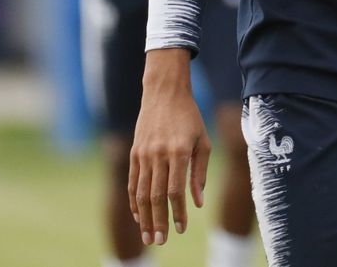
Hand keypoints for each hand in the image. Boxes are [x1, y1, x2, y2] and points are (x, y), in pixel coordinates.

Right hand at [128, 49, 210, 245]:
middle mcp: (158, 154)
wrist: (164, 93)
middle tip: (160, 242)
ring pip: (142, 192)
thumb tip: (197, 202)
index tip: (181, 229)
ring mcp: (143, 154)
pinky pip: (133, 182)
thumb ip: (200, 173)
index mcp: (178, 152)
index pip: (176, 190)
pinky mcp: (135, 153)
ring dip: (144, 217)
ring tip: (148, 236)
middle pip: (156, 196)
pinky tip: (138, 215)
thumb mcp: (203, 142)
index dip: (178, 213)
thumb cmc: (190, 118)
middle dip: (158, 222)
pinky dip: (134, 201)